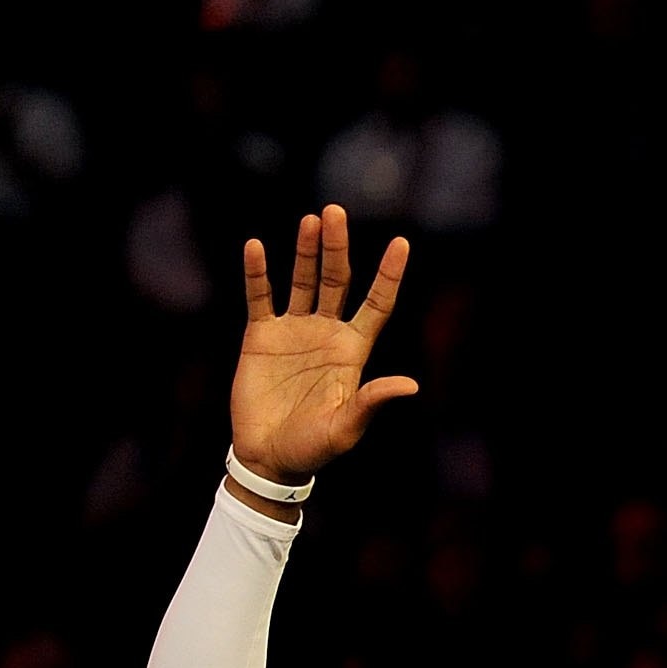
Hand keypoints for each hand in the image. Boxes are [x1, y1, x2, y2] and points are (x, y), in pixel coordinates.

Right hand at [230, 205, 416, 481]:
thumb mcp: (347, 427)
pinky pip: (260, 298)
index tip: (401, 242)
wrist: (269, 456)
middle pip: (336, 280)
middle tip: (335, 211)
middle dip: (337, 247)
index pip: (376, 303)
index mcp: (354, 350)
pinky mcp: (261, 336)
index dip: (388, 274)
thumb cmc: (314, 447)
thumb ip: (372, 402)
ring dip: (305, 250)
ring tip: (311, 219)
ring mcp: (294, 331)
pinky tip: (256, 247)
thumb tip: (410, 385)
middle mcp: (327, 333)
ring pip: (302, 281)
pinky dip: (257, 273)